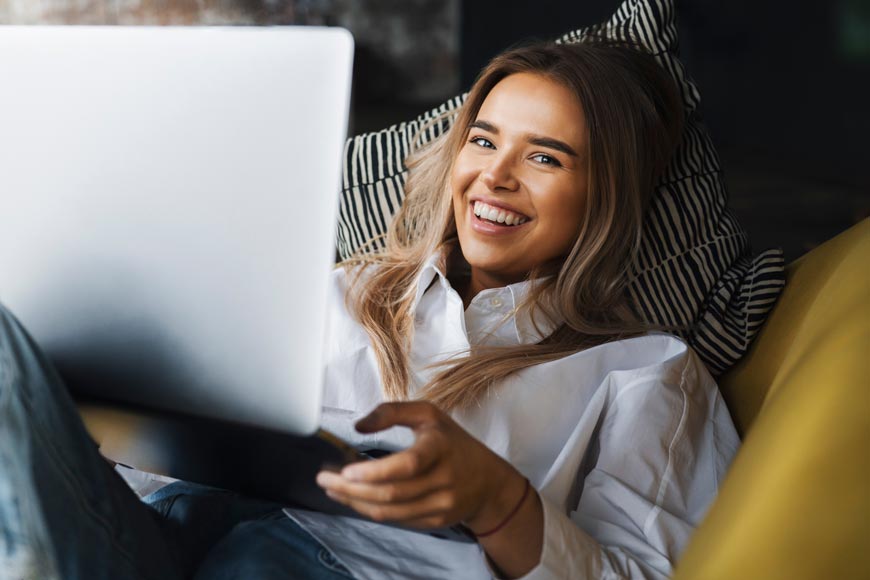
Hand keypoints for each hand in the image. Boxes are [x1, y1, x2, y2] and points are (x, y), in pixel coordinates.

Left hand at [315, 401, 527, 532]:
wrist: (488, 481)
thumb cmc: (452, 441)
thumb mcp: (428, 414)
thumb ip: (391, 412)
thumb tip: (358, 426)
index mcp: (440, 447)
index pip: (406, 465)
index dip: (373, 472)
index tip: (345, 470)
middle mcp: (443, 479)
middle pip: (390, 493)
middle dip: (351, 489)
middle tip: (324, 479)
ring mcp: (440, 505)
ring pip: (389, 512)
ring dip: (355, 502)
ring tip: (333, 489)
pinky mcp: (434, 521)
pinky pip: (396, 520)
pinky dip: (370, 511)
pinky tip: (355, 499)